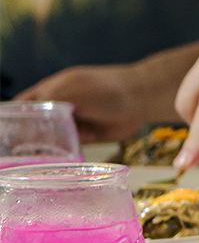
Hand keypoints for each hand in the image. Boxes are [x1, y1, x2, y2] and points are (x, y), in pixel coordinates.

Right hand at [18, 63, 173, 141]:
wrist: (141, 97)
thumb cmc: (103, 89)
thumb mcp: (67, 92)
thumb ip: (44, 106)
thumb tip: (24, 129)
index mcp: (48, 90)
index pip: (20, 107)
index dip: (11, 120)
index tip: (5, 136)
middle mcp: (58, 107)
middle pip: (33, 125)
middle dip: (26, 139)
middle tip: (19, 153)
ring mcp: (72, 121)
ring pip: (50, 139)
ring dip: (48, 147)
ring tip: (42, 154)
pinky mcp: (87, 135)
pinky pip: (70, 147)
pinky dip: (68, 150)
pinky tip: (71, 149)